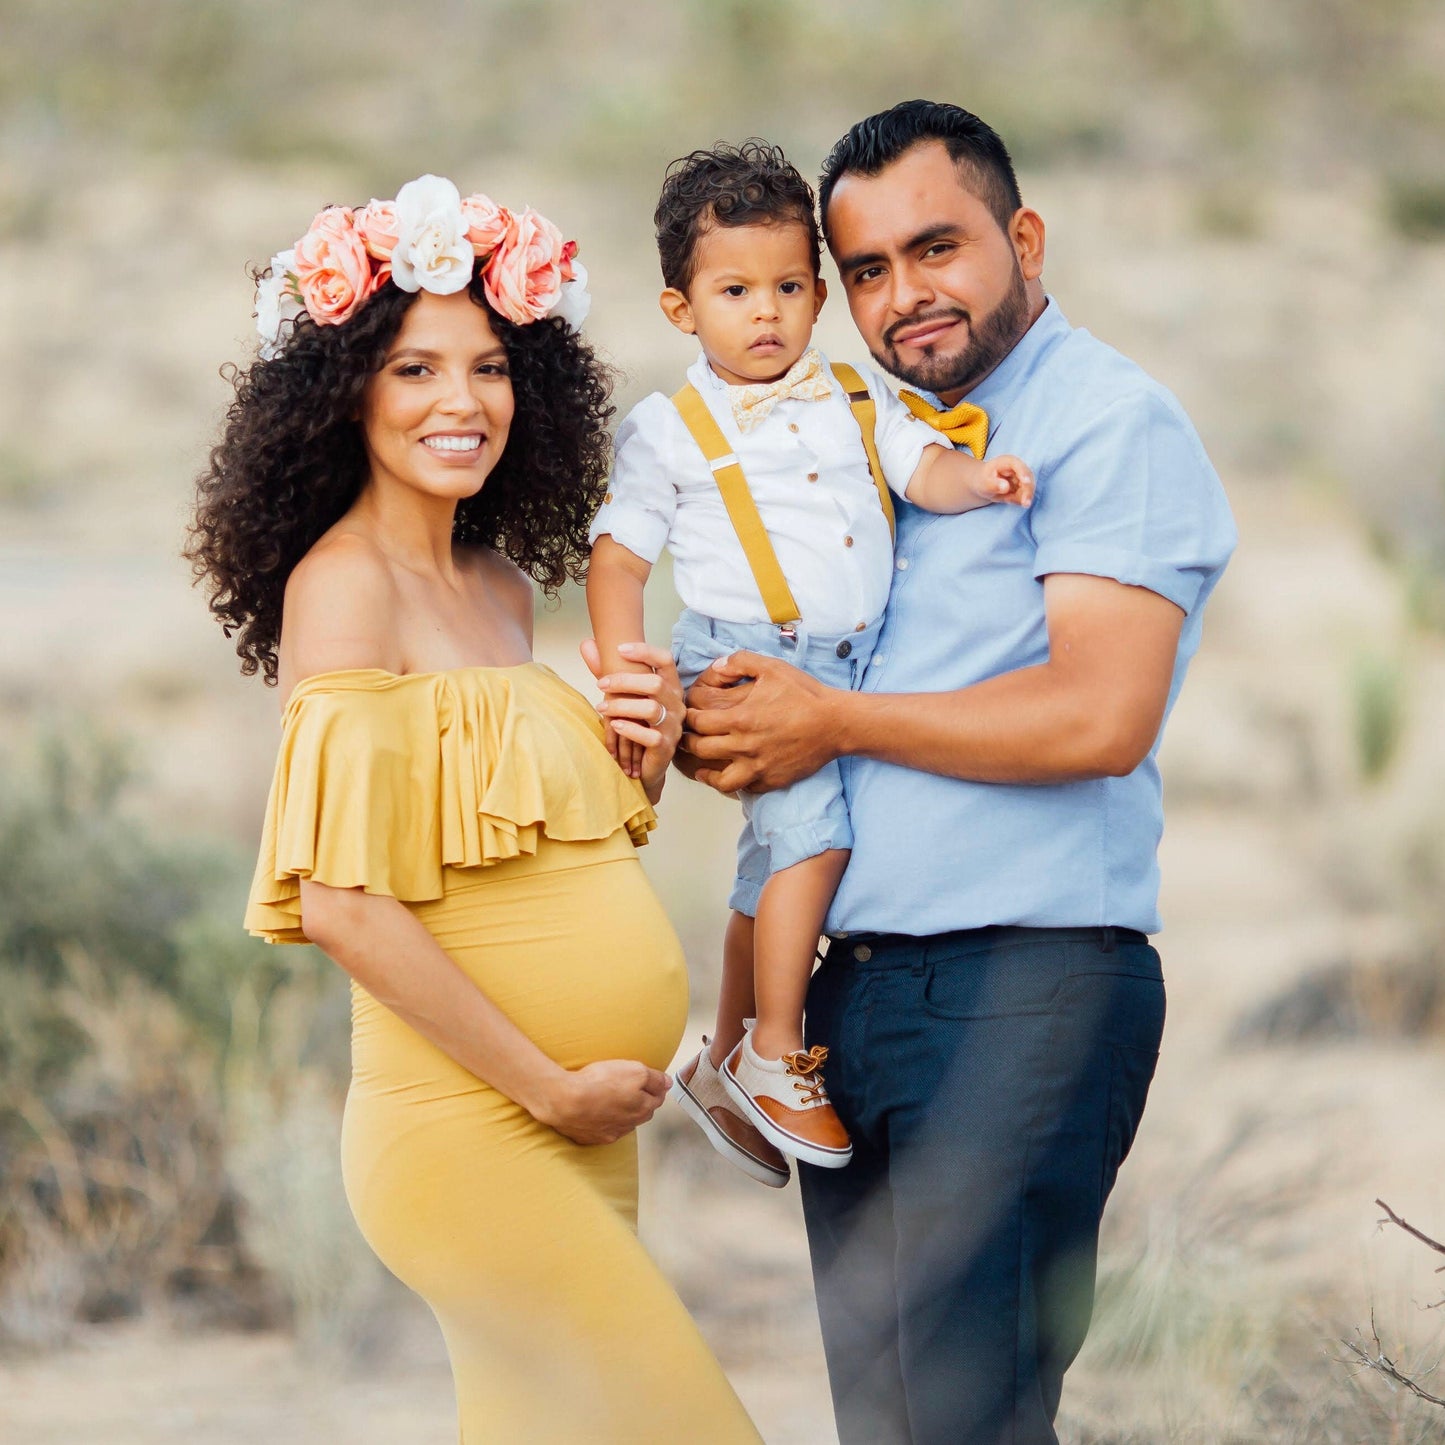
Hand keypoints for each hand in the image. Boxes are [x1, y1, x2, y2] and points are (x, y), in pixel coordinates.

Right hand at [531, 1058, 670, 1144]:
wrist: (565, 1101)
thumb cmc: (599, 1083)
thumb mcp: (634, 1070)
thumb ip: (654, 1078)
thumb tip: (667, 1083)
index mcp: (642, 1108)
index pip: (657, 1099)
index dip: (655, 1088)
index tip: (651, 1081)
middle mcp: (629, 1125)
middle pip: (641, 1113)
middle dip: (641, 1102)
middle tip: (633, 1089)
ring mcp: (609, 1133)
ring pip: (623, 1123)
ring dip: (622, 1113)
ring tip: (613, 1099)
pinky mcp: (590, 1137)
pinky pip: (602, 1130)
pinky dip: (602, 1121)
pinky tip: (595, 1112)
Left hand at [580, 639, 684, 802]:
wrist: (643, 766)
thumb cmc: (635, 726)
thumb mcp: (623, 697)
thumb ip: (608, 671)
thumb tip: (587, 643)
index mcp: (670, 687)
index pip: (666, 660)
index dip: (645, 651)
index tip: (619, 649)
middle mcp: (676, 705)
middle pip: (656, 683)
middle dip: (625, 681)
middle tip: (600, 684)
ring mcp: (673, 727)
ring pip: (651, 709)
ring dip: (622, 706)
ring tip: (601, 708)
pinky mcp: (665, 747)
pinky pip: (650, 736)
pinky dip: (630, 729)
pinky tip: (614, 726)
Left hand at [680, 650, 842, 793]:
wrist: (836, 723)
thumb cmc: (804, 694)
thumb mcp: (772, 667)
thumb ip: (740, 661)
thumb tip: (717, 666)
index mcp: (740, 718)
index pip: (697, 722)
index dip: (689, 717)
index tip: (689, 715)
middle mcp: (744, 746)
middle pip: (700, 749)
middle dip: (688, 742)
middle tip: (686, 737)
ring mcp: (757, 767)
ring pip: (718, 779)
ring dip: (704, 772)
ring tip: (700, 766)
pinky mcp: (771, 780)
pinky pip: (744, 788)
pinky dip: (733, 783)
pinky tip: (730, 774)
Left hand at [979, 455, 1034, 506]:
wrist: (985, 484)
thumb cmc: (984, 480)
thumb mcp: (984, 483)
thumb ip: (993, 485)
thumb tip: (1006, 487)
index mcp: (1008, 462)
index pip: (1018, 465)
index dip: (1023, 473)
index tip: (1026, 481)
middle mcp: (1018, 468)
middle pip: (1028, 478)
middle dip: (1028, 491)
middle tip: (1025, 504)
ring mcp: (1023, 478)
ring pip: (1028, 489)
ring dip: (1021, 498)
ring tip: (1006, 499)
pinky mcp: (1024, 487)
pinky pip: (1024, 496)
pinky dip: (1017, 501)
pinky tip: (1007, 499)